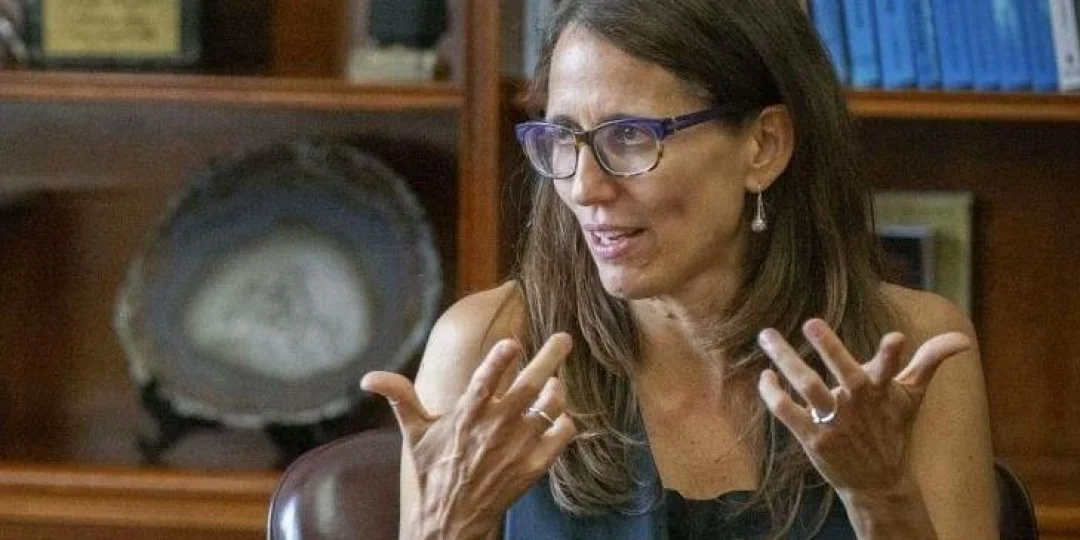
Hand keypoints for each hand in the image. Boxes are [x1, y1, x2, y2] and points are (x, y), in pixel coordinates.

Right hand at [361, 334, 576, 538]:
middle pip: (528, 385)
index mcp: (466, 415)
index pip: (484, 381)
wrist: (451, 518)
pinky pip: (561, 436)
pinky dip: (565, 422)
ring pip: (550, 407)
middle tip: (564, 339)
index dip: (499, 359)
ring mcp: (518, 447)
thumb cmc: (434, 470)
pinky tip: (559, 416)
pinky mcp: (533, 466)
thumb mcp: (414, 433)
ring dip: (557, 390)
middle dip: (550, 358)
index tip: (512, 341)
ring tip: (556, 381)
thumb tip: (368, 377)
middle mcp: (495, 428)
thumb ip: (400, 398)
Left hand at [755, 318, 969, 494]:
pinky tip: (764, 375)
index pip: (892, 369)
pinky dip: (773, 393)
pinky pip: (787, 411)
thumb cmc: (892, 430)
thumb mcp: (912, 396)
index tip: (896, 338)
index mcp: (882, 390)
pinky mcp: (813, 437)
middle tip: (811, 322)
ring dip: (786, 361)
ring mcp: (835, 421)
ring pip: (808, 387)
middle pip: (844, 373)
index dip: (893, 355)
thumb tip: (963, 339)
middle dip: (831, 348)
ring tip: (767, 335)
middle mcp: (859, 404)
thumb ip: (930, 361)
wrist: (878, 482)